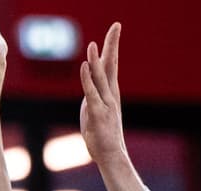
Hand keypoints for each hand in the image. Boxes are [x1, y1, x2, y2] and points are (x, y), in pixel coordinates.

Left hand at [79, 23, 126, 164]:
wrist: (111, 156)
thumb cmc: (102, 134)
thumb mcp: (95, 110)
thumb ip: (92, 95)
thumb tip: (88, 86)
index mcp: (111, 92)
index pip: (112, 64)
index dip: (112, 45)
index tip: (115, 28)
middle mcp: (111, 95)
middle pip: (111, 64)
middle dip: (113, 44)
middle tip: (117, 25)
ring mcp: (105, 104)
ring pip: (100, 78)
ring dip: (96, 60)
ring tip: (93, 44)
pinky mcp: (98, 115)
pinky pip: (91, 93)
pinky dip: (87, 79)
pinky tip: (84, 66)